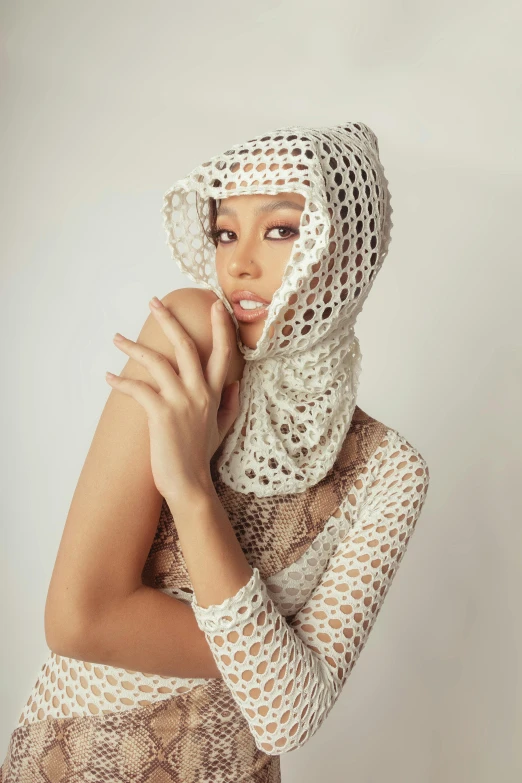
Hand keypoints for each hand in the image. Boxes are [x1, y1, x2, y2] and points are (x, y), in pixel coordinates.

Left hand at [105, 295, 240, 500]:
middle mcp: (200, 392)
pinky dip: (121, 381)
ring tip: (116, 338)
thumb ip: (230, 403)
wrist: (189, 483)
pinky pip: (139, 388)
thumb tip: (237, 382)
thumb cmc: (201, 456)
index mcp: (216, 393)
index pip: (223, 353)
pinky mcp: (161, 413)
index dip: (221, 327)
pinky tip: (109, 377)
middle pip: (186, 346)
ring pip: (157, 361)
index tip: (216, 304)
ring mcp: (181, 401)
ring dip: (133, 347)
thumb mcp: (222, 427)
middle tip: (154, 302)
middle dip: (169, 320)